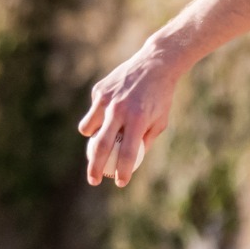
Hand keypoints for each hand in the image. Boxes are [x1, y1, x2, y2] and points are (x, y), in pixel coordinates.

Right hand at [77, 37, 187, 187]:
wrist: (155, 65)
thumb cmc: (161, 97)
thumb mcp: (160, 121)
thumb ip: (145, 141)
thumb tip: (132, 162)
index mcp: (138, 120)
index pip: (128, 153)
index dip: (123, 171)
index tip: (120, 183)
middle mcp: (119, 110)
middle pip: (101, 146)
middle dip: (94, 168)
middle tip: (94, 181)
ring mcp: (106, 100)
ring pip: (88, 129)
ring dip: (93, 139)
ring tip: (102, 139)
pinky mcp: (98, 91)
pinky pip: (93, 112)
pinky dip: (98, 117)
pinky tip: (112, 109)